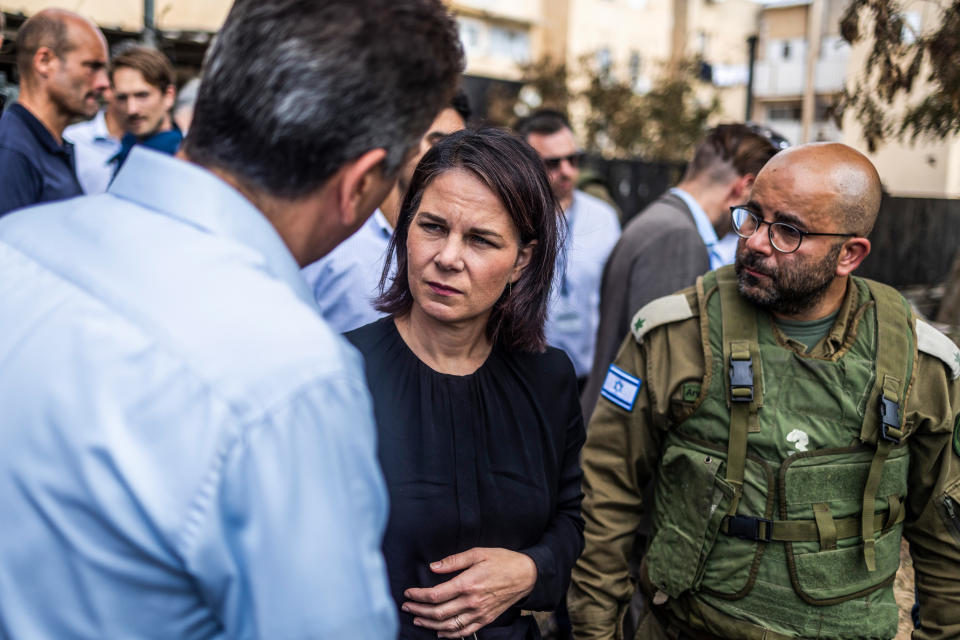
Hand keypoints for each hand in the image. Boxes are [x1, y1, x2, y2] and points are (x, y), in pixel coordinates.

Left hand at [402, 547, 537, 637]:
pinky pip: (464, 632)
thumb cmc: (502, 561)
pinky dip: (449, 634)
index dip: (418, 596)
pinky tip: (439, 631)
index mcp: (468, 583)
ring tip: (417, 620)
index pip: (436, 595)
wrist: (526, 575)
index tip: (408, 593)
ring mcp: (479, 613)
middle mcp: (472, 602)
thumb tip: (433, 567)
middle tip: (406, 607)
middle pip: (438, 612)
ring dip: (429, 625)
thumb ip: (454, 561)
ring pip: (448, 626)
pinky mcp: (485, 619)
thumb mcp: (478, 553)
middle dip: (419, 611)